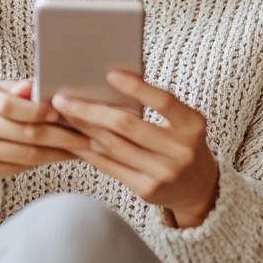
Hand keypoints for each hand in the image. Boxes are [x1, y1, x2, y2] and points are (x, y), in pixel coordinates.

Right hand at [0, 80, 86, 180]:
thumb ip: (17, 89)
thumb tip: (36, 86)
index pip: (9, 106)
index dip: (37, 111)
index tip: (62, 113)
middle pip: (22, 133)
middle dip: (60, 135)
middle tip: (86, 136)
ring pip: (24, 154)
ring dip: (58, 152)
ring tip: (81, 147)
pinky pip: (18, 167)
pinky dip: (44, 162)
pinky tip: (61, 156)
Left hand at [52, 71, 219, 227]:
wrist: (199, 188)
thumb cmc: (182, 143)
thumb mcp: (181, 122)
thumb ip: (155, 105)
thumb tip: (108, 83)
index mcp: (192, 125)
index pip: (163, 101)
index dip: (137, 88)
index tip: (110, 73)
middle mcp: (180, 150)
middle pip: (127, 125)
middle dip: (90, 110)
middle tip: (64, 99)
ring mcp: (163, 173)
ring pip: (113, 146)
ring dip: (83, 128)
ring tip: (63, 115)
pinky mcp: (147, 189)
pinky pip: (110, 166)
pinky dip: (89, 150)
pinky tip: (73, 138)